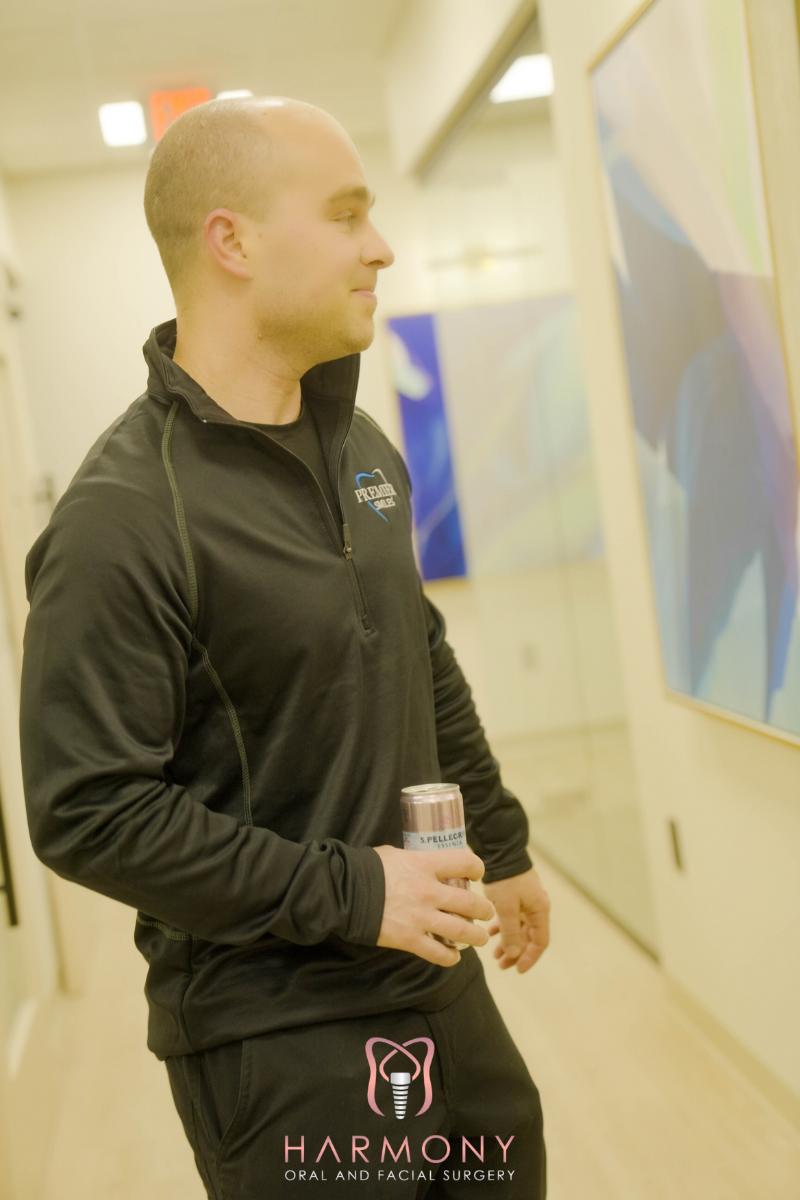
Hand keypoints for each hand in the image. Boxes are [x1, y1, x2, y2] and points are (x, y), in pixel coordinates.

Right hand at [372, 845, 495, 967]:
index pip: (466, 863)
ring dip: (476, 937)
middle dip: (484, 909)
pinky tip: (453, 957)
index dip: (476, 868)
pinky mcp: (409, 939)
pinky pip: (438, 953)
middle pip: (471, 903)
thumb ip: (414, 861)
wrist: (343, 892)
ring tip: (479, 938)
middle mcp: (429, 891)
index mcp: (425, 865)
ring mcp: (421, 917)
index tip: (477, 875)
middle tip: (485, 912)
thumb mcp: (394, 855)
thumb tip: (423, 864)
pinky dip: (450, 958)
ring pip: (462, 932)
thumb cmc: (366, 868)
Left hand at [483, 867, 549, 973]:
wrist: (501, 852)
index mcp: (540, 911)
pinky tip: (490, 933)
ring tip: (495, 954)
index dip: (530, 958)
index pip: (540, 942)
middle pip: (529, 937)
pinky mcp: (516, 895)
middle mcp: (537, 907)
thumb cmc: (506, 881)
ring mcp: (527, 901)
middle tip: (501, 965)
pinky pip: (512, 917)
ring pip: (519, 928)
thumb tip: (514, 954)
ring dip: (508, 941)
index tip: (517, 969)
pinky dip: (503, 927)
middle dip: (516, 952)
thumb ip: (511, 932)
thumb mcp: (507, 908)